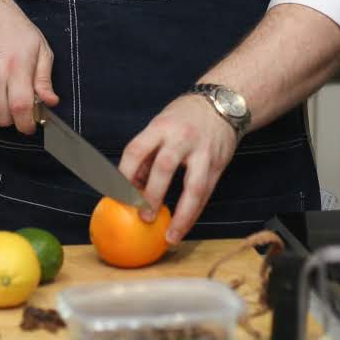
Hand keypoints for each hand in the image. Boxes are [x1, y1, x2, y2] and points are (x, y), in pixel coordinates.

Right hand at [0, 0, 58, 133]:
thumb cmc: (13, 28)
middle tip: (21, 108)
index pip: (20, 109)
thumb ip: (44, 78)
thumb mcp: (39, 47)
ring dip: (0, 110)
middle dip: (14, 120)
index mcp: (16, 66)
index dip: (27, 124)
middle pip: (3, 117)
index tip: (31, 126)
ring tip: (7, 92)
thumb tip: (51, 101)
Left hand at [119, 94, 238, 243]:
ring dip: (181, 214)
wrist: (224, 103)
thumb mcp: (160, 126)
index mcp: (160, 126)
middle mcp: (182, 138)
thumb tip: (129, 188)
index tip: (116, 196)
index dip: (124, 173)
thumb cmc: (183, 118)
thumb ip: (146, 155)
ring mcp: (203, 152)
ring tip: (170, 236)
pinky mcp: (218, 164)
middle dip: (152, 194)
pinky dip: (194, 213)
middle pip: (164, 167)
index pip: (136, 150)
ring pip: (193, 186)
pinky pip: (206, 193)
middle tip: (142, 217)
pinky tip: (184, 227)